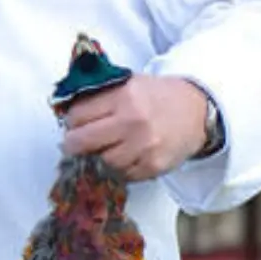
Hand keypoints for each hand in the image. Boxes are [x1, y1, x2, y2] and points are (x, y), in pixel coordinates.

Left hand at [61, 75, 209, 180]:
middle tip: (74, 144)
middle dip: (73, 144)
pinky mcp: (153, 165)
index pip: (78, 115)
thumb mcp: (128, 84)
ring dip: (98, 158)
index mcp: (123, 96)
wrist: (196, 110)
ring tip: (104, 149)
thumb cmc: (157, 97)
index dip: (71, 121)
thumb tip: (65, 110)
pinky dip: (118, 170)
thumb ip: (100, 95)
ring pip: (101, 162)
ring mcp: (144, 146)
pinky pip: (122, 175)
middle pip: (82, 141)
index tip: (73, 124)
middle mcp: (133, 121)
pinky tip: (123, 157)